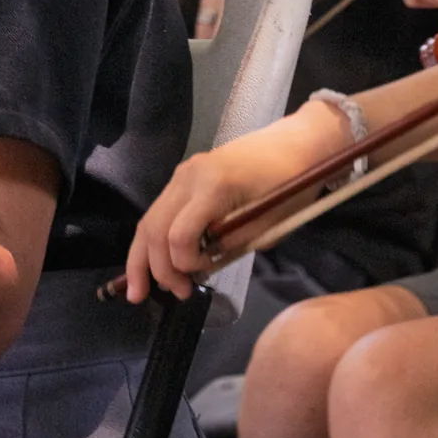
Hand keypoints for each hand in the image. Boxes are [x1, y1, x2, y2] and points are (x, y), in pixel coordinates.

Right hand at [122, 98, 348, 301]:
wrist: (295, 143)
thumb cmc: (292, 185)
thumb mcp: (268, 225)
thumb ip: (230, 245)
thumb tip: (201, 265)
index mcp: (213, 187)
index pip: (179, 236)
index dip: (184, 265)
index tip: (202, 277)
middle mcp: (189, 177)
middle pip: (154, 228)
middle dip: (156, 268)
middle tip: (172, 294)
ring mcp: (184, 172)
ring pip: (150, 218)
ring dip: (144, 256)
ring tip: (142, 288)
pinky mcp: (185, 173)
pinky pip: (161, 209)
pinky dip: (156, 237)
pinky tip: (159, 259)